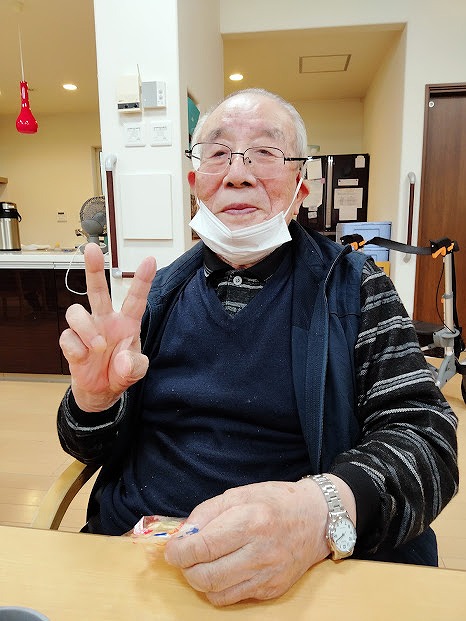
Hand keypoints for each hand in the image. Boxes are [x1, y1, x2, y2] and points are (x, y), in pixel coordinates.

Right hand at [59, 243, 156, 411]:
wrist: (101, 391)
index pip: (135, 299)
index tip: (150, 260)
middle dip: (93, 269)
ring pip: (76, 311)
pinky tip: (83, 358)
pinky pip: (67, 337)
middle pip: (97, 290)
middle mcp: (105, 320)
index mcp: (126, 323)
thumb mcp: (135, 371)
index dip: (142, 280)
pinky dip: (76, 349)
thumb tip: (122, 359)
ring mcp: (86, 330)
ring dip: (87, 330)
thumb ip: (134, 365)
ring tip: (98, 347)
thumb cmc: (120, 371)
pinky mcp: (71, 342)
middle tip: (91, 249)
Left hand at [164, 479, 334, 605]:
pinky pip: (233, 599)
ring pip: (216, 592)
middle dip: (186, 569)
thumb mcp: (239, 494)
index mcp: (251, 522)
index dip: (179, 551)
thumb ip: (207, 512)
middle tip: (183, 558)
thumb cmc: (275, 501)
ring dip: (199, 581)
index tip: (172, 549)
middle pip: (206, 576)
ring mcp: (267, 575)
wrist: (316, 519)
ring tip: (200, 564)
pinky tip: (220, 571)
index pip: (204, 547)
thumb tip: (183, 534)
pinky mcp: (272, 590)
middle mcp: (260, 552)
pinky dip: (218, 589)